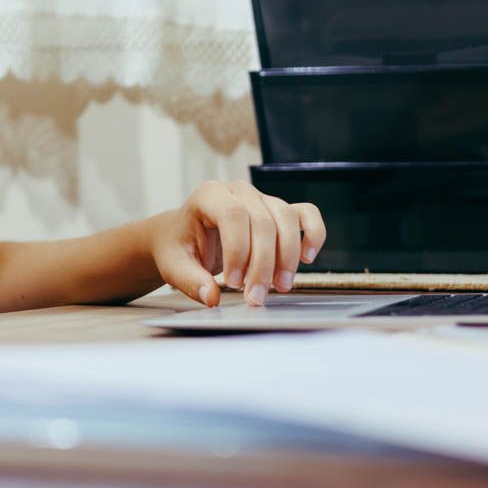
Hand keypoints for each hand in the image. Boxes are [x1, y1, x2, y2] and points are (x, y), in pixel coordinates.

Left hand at [145, 180, 326, 308]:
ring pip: (286, 218)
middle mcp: (237, 191)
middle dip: (263, 263)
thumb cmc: (178, 247)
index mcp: (208, 195)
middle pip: (263, 221)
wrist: (182, 236)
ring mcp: (261, 198)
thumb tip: (211, 297)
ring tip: (280, 287)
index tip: (233, 282)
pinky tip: (307, 258)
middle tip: (256, 296)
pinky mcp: (278, 211)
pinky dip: (313, 234)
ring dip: (288, 256)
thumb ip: (190, 281)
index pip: (233, 215)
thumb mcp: (173, 265)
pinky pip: (306, 214)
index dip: (238, 250)